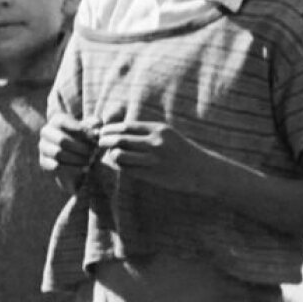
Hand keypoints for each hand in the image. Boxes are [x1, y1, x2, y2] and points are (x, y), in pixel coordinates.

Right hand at [37, 115, 98, 179]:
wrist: (75, 155)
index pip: (63, 122)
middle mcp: (46, 131)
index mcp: (56, 120)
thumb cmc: (84, 138)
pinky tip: (84, 169)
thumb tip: (97, 125)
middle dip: (81, 147)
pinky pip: (55, 166)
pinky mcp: (43, 161)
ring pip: (59, 154)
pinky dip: (72, 168)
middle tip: (95, 152)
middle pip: (62, 140)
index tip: (93, 137)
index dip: (79, 129)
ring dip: (77, 158)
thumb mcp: (90, 129)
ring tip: (91, 161)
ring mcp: (43, 147)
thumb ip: (94, 125)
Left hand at [92, 118, 225, 197]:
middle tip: (99, 143)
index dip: (110, 129)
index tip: (103, 131)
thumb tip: (118, 131)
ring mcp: (154, 159)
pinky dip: (120, 166)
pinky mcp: (153, 175)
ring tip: (110, 155)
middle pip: (119, 139)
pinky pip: (127, 169)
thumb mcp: (167, 134)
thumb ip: (146, 132)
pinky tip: (120, 165)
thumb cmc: (182, 151)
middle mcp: (155, 142)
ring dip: (110, 155)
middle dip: (104, 141)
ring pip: (120, 155)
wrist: (202, 170)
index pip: (125, 126)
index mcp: (158, 129)